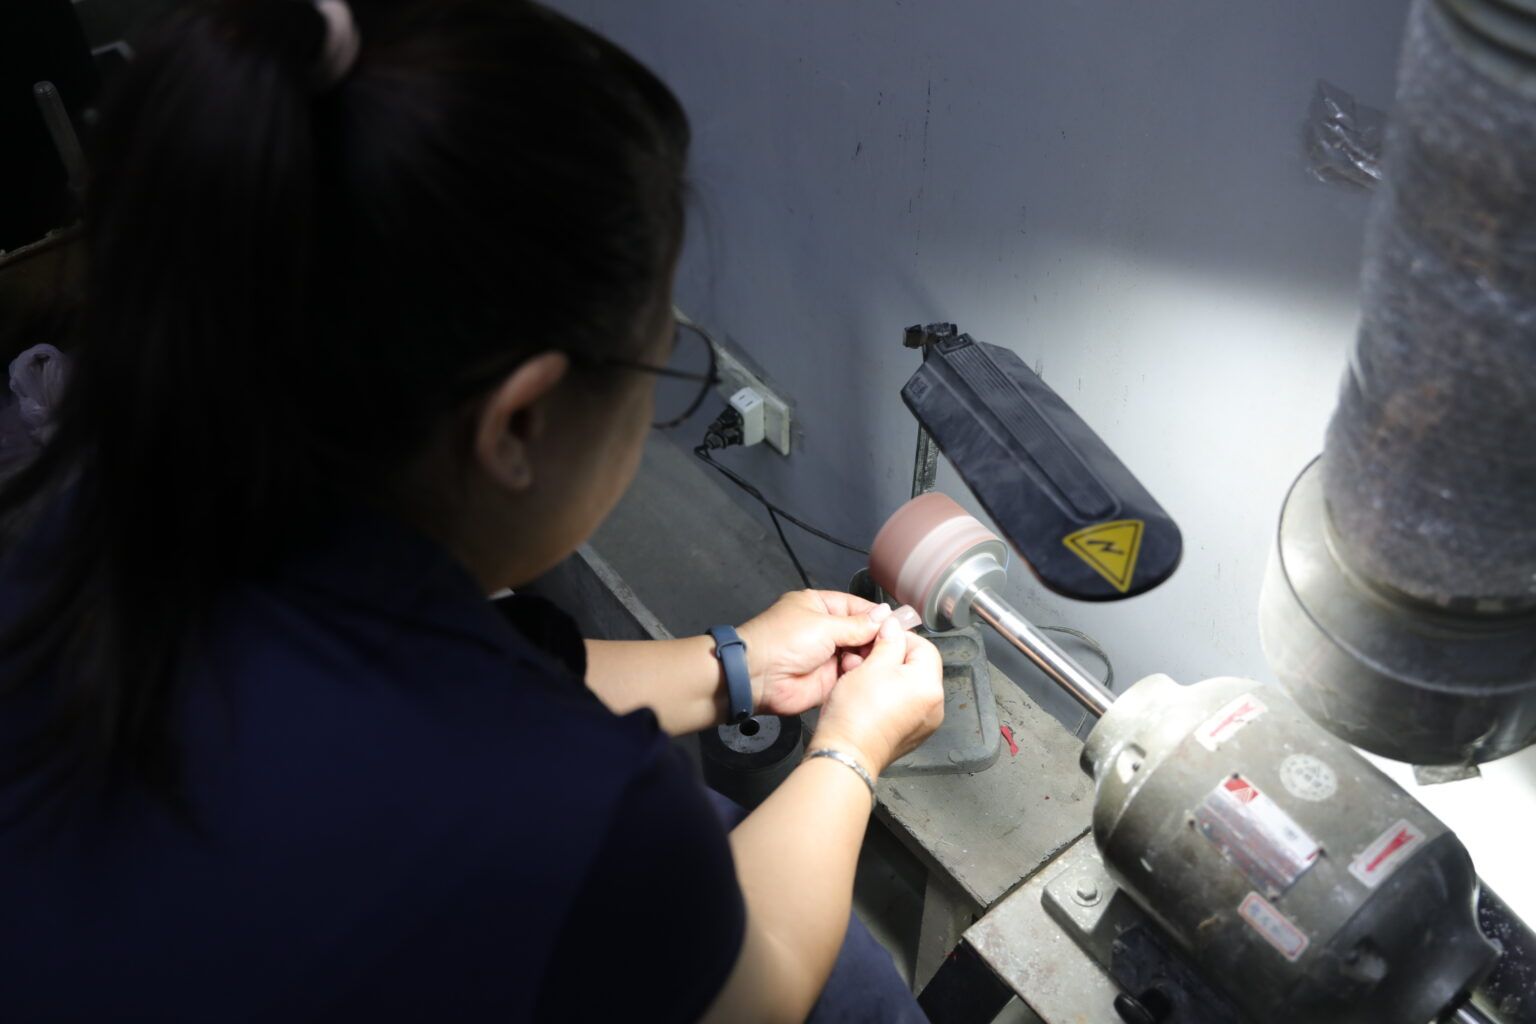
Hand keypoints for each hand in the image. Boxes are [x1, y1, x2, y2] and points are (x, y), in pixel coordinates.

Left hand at [737, 591, 888, 716]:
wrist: (757, 677)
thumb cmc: (783, 641)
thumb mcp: (823, 625)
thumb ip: (857, 625)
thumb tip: (884, 615)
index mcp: (820, 607)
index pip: (858, 608)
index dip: (879, 616)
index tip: (901, 624)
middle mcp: (825, 630)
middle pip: (862, 633)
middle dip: (877, 639)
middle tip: (894, 645)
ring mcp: (828, 656)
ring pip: (860, 655)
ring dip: (870, 657)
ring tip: (880, 659)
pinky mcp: (829, 679)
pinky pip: (853, 675)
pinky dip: (861, 675)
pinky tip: (870, 674)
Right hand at [812, 616, 944, 775]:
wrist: (845, 754)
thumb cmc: (855, 714)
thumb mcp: (870, 666)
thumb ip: (888, 642)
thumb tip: (894, 626)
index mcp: (929, 685)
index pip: (924, 646)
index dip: (899, 638)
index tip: (879, 637)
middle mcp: (934, 705)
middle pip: (919, 667)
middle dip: (891, 657)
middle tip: (866, 657)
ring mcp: (924, 722)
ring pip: (910, 685)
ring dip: (889, 675)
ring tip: (863, 676)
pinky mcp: (911, 734)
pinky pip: (906, 705)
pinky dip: (890, 695)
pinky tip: (868, 695)